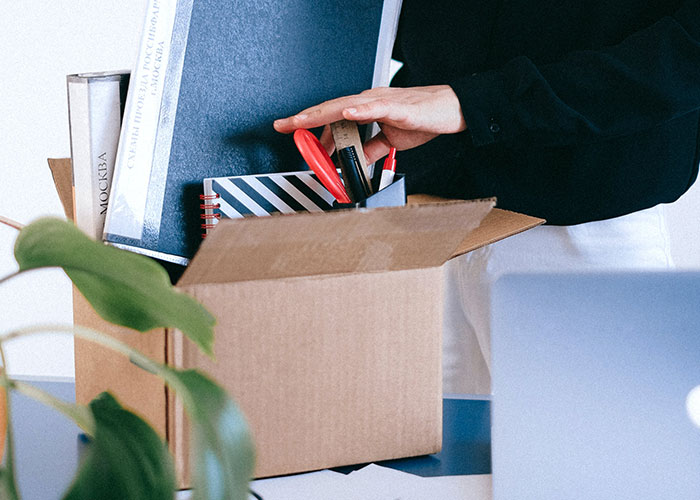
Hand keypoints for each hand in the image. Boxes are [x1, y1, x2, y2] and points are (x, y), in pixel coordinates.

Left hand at [273, 85, 466, 163]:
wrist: (451, 109)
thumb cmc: (423, 118)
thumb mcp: (390, 140)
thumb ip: (370, 149)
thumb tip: (353, 160)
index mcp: (366, 109)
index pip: (331, 116)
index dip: (309, 123)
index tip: (289, 130)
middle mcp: (369, 102)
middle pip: (330, 109)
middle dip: (304, 118)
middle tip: (282, 126)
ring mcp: (381, 102)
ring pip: (345, 106)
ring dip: (322, 114)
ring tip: (301, 121)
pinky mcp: (397, 107)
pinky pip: (374, 107)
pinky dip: (358, 110)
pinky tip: (345, 113)